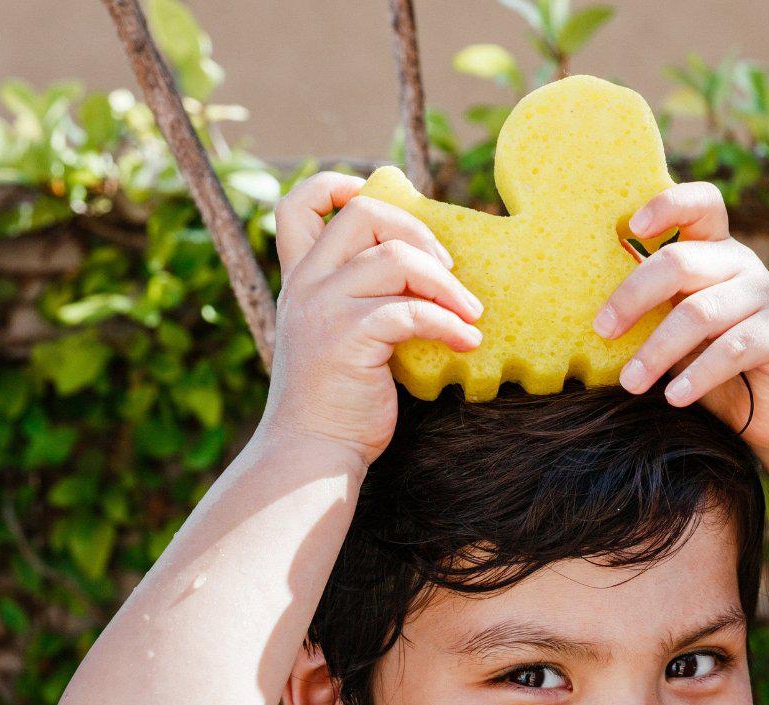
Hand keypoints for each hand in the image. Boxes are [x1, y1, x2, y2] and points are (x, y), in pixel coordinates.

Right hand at [259, 171, 484, 466]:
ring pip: (396, 259)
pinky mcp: (348, 338)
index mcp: (301, 281)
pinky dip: (449, 324)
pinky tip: (467, 342)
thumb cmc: (337, 403)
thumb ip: (361, 302)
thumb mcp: (338, 339)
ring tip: (470, 314)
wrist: (312, 453)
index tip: (379, 203)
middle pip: (363, 215)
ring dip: (447, 285)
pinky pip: (412, 311)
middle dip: (418, 233)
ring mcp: (324, 309)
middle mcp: (306, 286)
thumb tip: (428, 277)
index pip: (298, 206)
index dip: (337, 186)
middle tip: (449, 272)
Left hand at [593, 181, 768, 453]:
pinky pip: (732, 350)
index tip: (632, 226)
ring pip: (701, 313)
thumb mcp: (678, 330)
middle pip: (681, 262)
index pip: (701, 205)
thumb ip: (653, 311)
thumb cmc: (711, 365)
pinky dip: (697, 375)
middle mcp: (742, 265)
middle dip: (634, 295)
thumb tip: (592, 318)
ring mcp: (766, 298)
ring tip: (631, 382)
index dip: (668, 204)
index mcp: (714, 252)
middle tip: (603, 329)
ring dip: (657, 350)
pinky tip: (674, 397)